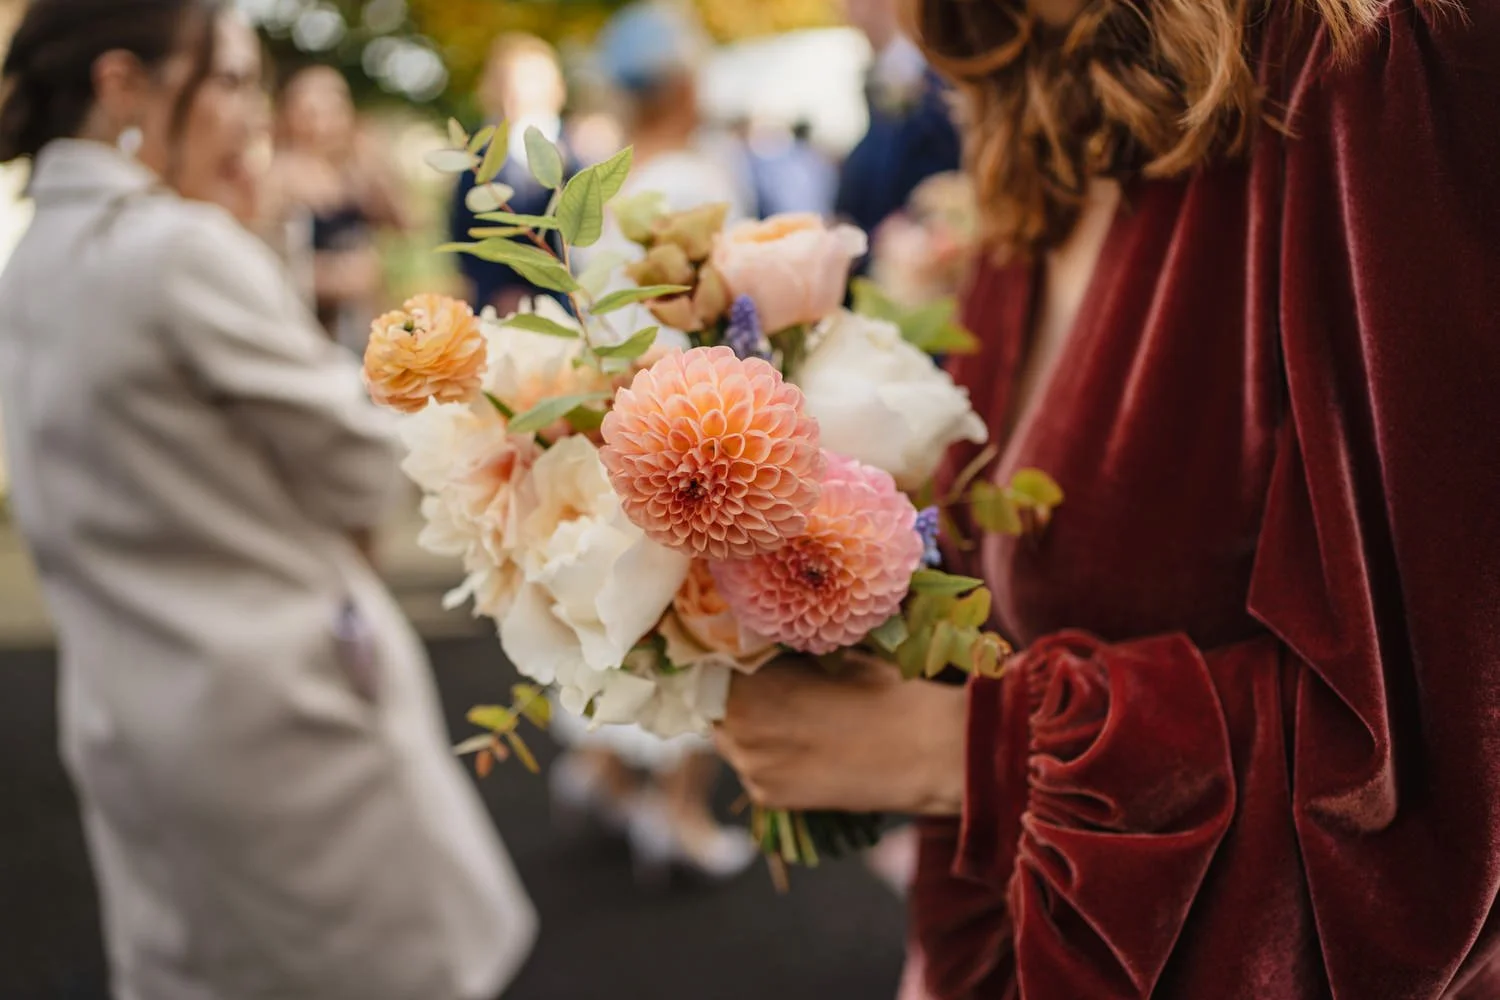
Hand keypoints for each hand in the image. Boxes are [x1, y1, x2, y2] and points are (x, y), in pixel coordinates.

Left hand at [714, 654, 965, 815]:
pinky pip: (753, 766)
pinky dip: (767, 754)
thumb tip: (757, 640)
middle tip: (764, 677)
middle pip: (715, 701)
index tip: (741, 646)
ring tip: (789, 712)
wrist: (926, 752)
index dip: (725, 652)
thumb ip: (782, 651)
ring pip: (731, 735)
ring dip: (747, 721)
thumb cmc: (882, 689)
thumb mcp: (828, 652)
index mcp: (748, 685)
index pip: (709, 662)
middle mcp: (738, 730)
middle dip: (734, 688)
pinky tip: (804, 744)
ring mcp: (752, 768)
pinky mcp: (769, 797)